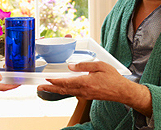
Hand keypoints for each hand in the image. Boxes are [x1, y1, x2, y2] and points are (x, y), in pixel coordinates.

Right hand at [0, 54, 18, 92]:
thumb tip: (0, 79)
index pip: (1, 87)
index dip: (11, 86)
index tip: (18, 84)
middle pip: (1, 89)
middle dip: (10, 85)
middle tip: (19, 82)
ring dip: (6, 85)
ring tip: (14, 81)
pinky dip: (1, 84)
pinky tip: (5, 80)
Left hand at [38, 61, 152, 116]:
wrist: (122, 91)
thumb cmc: (113, 78)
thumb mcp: (99, 66)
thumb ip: (84, 65)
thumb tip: (70, 66)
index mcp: (85, 82)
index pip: (65, 82)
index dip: (54, 81)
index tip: (45, 79)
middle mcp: (83, 90)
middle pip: (62, 90)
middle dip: (49, 89)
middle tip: (39, 88)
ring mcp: (85, 94)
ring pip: (67, 92)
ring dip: (55, 90)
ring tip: (46, 88)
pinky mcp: (87, 95)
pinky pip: (73, 93)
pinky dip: (64, 91)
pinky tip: (61, 88)